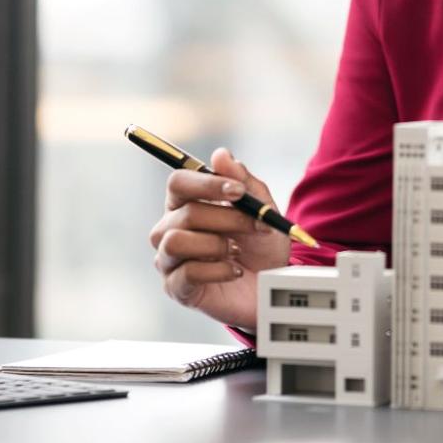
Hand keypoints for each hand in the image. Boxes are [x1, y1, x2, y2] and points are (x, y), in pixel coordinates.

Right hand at [146, 147, 291, 331]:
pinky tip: (235, 271)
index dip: (206, 184)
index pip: (178, 182)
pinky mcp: (177, 287)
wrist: (272, 285)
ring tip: (236, 251)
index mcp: (186, 203)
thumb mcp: (263, 209)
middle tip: (255, 226)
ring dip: (215, 244)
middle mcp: (171, 228)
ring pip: (175, 241)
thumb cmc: (261, 245)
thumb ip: (243, 181)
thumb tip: (220, 154)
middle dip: (227, 218)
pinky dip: (217, 270)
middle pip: (185, 213)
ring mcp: (170, 259)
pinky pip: (186, 273)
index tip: (238, 192)